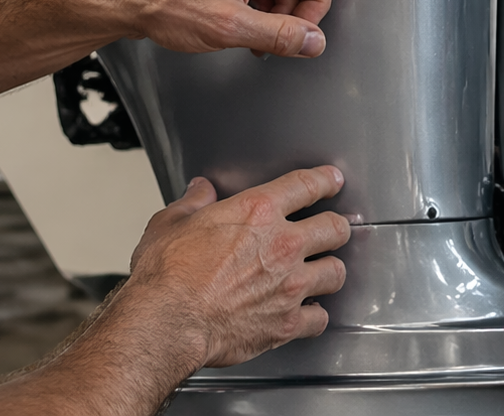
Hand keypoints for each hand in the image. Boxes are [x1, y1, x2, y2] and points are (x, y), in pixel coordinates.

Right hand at [118, 166, 350, 367]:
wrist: (168, 322)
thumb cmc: (167, 276)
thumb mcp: (170, 223)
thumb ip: (192, 203)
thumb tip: (200, 191)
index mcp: (256, 212)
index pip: (306, 185)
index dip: (325, 180)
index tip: (331, 180)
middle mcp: (282, 245)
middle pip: (334, 228)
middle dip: (336, 227)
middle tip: (333, 229)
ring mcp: (289, 285)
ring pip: (335, 272)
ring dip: (330, 270)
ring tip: (324, 271)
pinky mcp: (287, 322)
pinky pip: (320, 319)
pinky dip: (315, 316)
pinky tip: (309, 313)